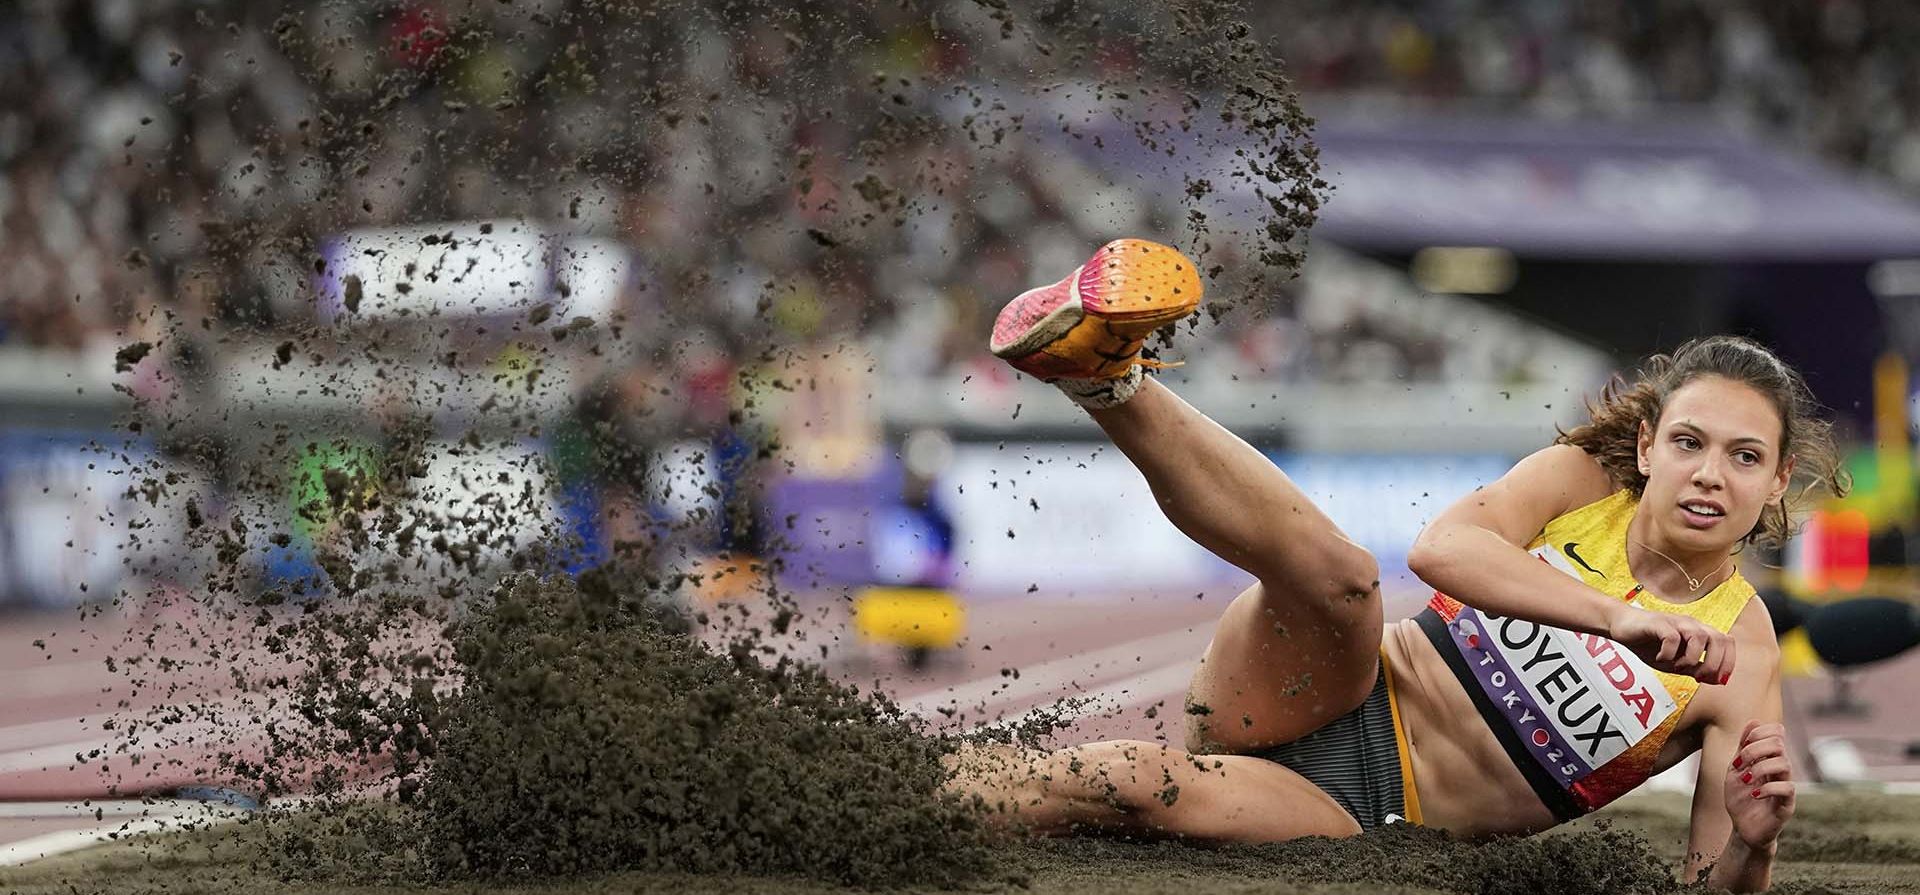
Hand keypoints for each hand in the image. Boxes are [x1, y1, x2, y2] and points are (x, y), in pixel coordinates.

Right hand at [1607, 605, 1735, 683]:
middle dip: (1713, 663)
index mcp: (1699, 632)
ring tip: (1677, 667)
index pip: (1727, 642)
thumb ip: (1695, 669)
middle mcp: (1691, 624)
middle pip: (1719, 638)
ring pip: (1699, 637)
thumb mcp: (1675, 662)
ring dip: (1691, 658)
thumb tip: (1717, 679)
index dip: (1728, 662)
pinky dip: (1669, 653)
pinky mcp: (1658, 623)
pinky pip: (1671, 637)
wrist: (1621, 625)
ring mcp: (1675, 622)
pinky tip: (1660, 658)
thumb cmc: (1648, 644)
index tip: (1718, 679)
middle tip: (1698, 677)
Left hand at [1724, 721, 1794, 849]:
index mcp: (1769, 758)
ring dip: (1759, 768)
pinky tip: (1754, 794)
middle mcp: (1781, 769)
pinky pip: (1787, 788)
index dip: (1760, 732)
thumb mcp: (1736, 769)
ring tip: (1745, 780)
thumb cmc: (1740, 798)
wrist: (1743, 828)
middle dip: (1755, 749)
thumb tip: (1753, 720)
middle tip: (1740, 763)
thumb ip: (1743, 747)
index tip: (1742, 744)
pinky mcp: (1787, 804)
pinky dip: (1767, 788)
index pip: (1777, 732)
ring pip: (1784, 763)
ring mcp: (1785, 785)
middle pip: (1779, 744)